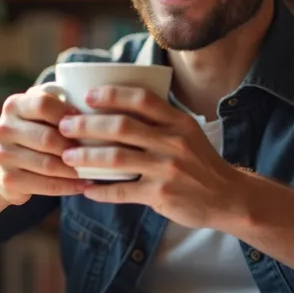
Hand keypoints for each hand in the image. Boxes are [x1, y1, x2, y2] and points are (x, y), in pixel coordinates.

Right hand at [0, 83, 90, 205]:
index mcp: (13, 106)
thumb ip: (55, 101)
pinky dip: (69, 186)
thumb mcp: (35, 112)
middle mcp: (4, 130)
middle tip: (97, 151)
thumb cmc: (30, 133)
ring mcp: (3, 157)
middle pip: (48, 138)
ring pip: (49, 164)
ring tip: (96, 169)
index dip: (68, 114)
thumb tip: (92, 104)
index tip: (87, 122)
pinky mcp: (9, 181)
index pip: (43, 105)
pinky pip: (46, 185)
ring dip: (76, 169)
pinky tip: (84, 185)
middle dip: (75, 146)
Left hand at [57, 85, 249, 229]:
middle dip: (87, 125)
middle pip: (121, 127)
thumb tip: (116, 107)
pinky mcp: (162, 195)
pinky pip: (123, 192)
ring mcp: (167, 169)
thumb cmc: (200, 162)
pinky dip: (101, 191)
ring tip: (67, 156)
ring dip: (86, 156)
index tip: (87, 96)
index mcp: (178, 122)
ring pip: (116, 158)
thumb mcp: (187, 133)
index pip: (142, 99)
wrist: (228, 197)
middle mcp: (173, 142)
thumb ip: (159, 120)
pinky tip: (86, 189)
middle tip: (65, 125)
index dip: (112, 95)